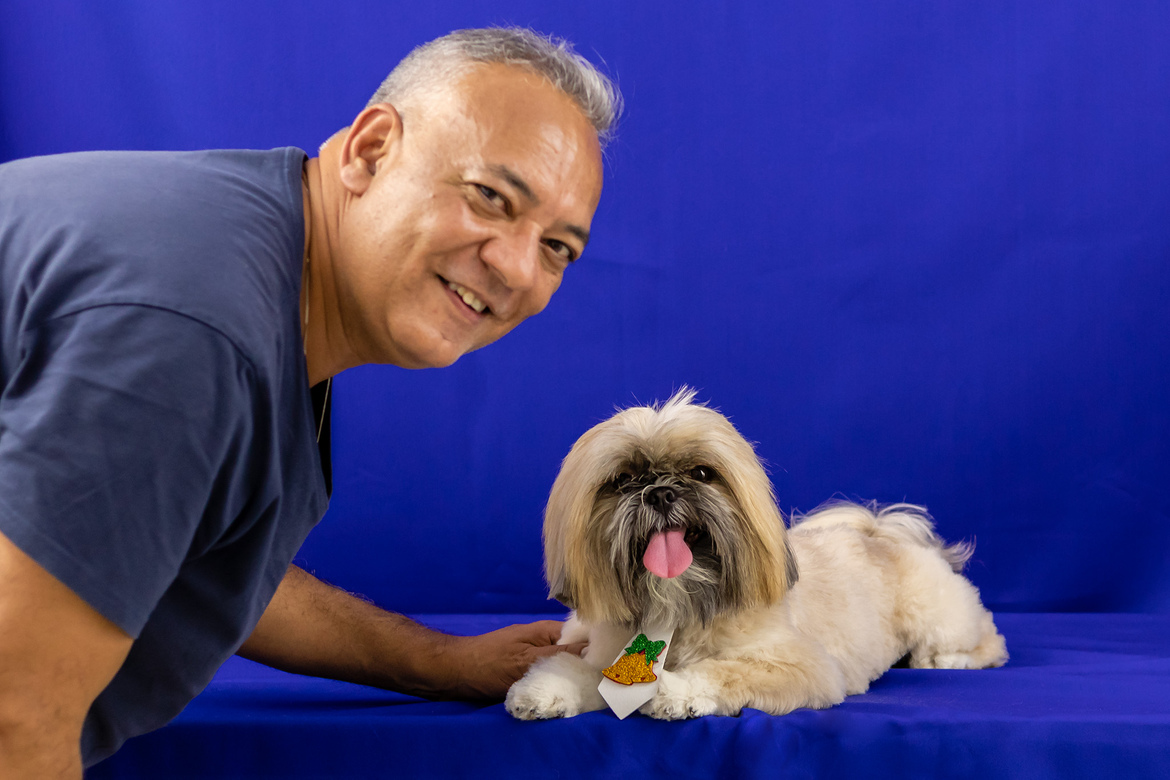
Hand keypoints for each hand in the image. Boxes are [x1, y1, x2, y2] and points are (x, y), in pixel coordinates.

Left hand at [435, 620, 587, 700]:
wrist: (454, 674)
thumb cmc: (488, 663)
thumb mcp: (527, 660)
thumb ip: (560, 656)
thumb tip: (593, 652)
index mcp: (548, 632)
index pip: (584, 637)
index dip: (599, 650)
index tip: (613, 667)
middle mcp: (545, 643)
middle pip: (576, 656)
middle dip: (586, 670)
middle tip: (599, 687)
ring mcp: (536, 659)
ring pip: (564, 670)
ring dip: (569, 682)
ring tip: (583, 694)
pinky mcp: (527, 674)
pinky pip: (549, 680)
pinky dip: (554, 689)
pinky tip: (561, 699)